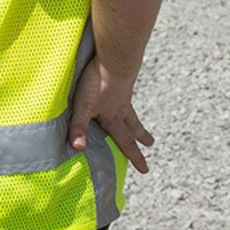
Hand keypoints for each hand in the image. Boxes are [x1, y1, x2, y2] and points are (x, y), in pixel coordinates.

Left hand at [69, 56, 154, 173]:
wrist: (115, 59)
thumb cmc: (97, 84)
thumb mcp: (84, 107)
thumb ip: (79, 127)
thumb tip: (79, 149)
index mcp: (114, 118)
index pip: (125, 142)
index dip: (134, 157)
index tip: (146, 170)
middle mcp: (122, 108)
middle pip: (132, 126)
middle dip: (140, 138)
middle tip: (150, 144)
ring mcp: (123, 94)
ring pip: (131, 111)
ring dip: (136, 121)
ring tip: (141, 126)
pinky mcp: (121, 80)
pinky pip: (126, 95)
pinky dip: (127, 101)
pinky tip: (125, 95)